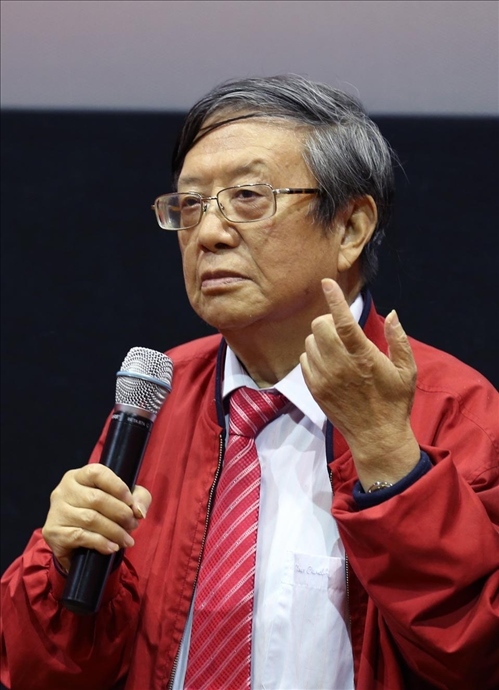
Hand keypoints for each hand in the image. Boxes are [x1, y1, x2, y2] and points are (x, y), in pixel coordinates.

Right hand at [41, 464, 151, 571]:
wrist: (79, 546)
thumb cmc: (103, 515)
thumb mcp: (125, 500)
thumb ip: (138, 498)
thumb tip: (139, 511)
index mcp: (79, 476)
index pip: (97, 472)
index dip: (117, 486)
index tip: (130, 502)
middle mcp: (63, 490)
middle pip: (96, 498)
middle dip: (120, 513)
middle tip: (132, 525)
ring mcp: (56, 511)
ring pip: (90, 519)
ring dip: (114, 531)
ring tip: (126, 539)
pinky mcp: (53, 532)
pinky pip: (80, 536)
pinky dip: (101, 542)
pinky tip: (112, 547)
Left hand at [300, 279, 419, 488]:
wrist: (376, 436)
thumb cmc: (394, 402)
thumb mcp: (407, 370)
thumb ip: (399, 339)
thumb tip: (393, 314)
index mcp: (364, 357)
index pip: (344, 321)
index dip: (335, 299)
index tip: (327, 282)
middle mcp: (340, 365)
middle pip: (320, 326)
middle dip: (328, 321)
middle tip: (341, 330)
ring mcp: (324, 378)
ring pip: (310, 342)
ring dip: (320, 339)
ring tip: (336, 349)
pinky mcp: (315, 389)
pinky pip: (304, 360)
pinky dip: (313, 356)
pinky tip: (328, 363)